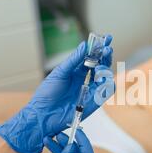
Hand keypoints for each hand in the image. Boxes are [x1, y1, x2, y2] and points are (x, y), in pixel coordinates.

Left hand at [0, 37, 114, 152]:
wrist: (44, 114)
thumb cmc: (47, 94)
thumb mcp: (60, 72)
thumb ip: (74, 60)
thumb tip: (85, 45)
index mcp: (76, 70)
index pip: (92, 56)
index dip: (100, 47)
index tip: (107, 38)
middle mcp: (85, 79)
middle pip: (102, 64)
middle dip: (107, 55)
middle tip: (108, 48)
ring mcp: (91, 89)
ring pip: (106, 76)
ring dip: (107, 67)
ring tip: (101, 65)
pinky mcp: (94, 101)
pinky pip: (106, 90)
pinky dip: (108, 82)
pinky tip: (101, 76)